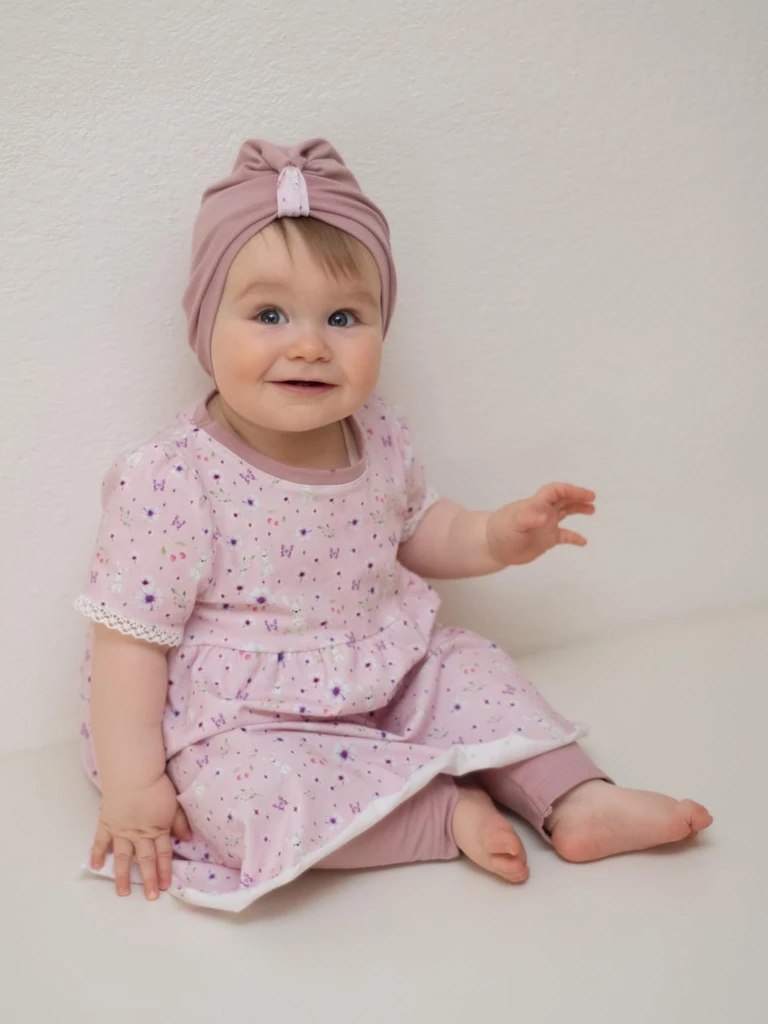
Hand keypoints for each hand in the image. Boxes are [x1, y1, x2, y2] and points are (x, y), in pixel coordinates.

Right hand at [91, 773, 192, 900]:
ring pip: (123, 858)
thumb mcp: (174, 803)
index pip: (163, 854)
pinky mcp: (107, 823)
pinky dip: (98, 854)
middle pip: (145, 860)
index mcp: (157, 829)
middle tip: (150, 897)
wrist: (133, 774)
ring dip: (123, 875)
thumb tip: (187, 839)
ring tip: (122, 892)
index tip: (166, 885)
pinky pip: (101, 841)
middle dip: (149, 879)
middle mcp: (139, 834)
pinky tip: (97, 866)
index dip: (165, 870)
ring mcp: (121, 831)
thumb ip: (180, 822)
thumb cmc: (156, 785)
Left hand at [486, 483, 595, 565]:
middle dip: (578, 496)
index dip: (570, 490)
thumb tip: (545, 517)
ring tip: (592, 510)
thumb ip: (528, 519)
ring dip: (578, 509)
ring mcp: (546, 525)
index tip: (584, 494)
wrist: (492, 546)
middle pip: (564, 498)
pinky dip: (574, 537)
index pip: (555, 491)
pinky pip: (564, 536)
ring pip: (565, 512)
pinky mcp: (546, 539)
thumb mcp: (513, 524)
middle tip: (592, 498)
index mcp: (536, 504)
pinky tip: (583, 541)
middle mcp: (543, 511)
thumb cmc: (500, 531)